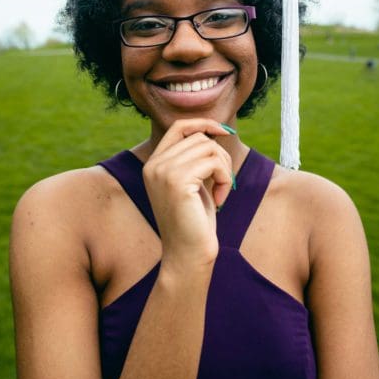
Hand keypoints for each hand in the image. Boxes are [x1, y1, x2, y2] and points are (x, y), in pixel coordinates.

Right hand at [143, 119, 233, 269]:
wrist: (187, 255)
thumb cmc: (194, 222)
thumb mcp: (193, 183)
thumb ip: (194, 158)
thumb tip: (213, 130)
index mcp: (153, 164)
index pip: (179, 127)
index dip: (203, 123)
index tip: (223, 131)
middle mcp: (154, 165)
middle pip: (200, 137)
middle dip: (221, 157)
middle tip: (224, 182)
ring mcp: (163, 172)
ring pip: (209, 147)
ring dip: (225, 169)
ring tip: (221, 191)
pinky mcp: (178, 182)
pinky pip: (215, 162)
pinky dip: (225, 178)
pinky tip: (220, 199)